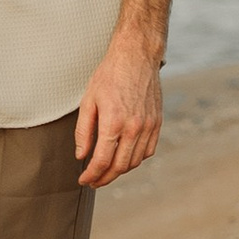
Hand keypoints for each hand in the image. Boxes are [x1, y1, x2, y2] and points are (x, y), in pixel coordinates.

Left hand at [74, 39, 162, 187]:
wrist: (136, 57)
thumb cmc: (109, 75)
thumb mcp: (88, 101)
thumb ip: (83, 131)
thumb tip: (81, 156)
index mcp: (113, 122)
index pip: (102, 160)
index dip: (92, 175)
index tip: (84, 180)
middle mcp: (134, 127)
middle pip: (120, 166)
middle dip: (104, 178)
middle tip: (93, 181)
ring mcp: (148, 126)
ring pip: (135, 161)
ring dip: (120, 171)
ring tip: (106, 172)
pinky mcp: (157, 123)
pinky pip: (148, 151)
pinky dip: (136, 159)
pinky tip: (124, 158)